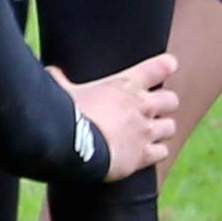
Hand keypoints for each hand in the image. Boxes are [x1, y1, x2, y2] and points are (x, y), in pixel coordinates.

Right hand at [52, 50, 184, 181]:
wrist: (73, 146)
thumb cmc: (67, 114)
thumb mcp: (62, 92)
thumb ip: (60, 81)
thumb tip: (50, 71)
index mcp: (125, 85)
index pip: (158, 68)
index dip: (165, 65)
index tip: (169, 64)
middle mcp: (142, 106)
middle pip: (172, 99)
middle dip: (165, 104)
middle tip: (153, 108)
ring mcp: (145, 132)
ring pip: (170, 126)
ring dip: (162, 129)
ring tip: (151, 132)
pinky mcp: (144, 156)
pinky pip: (162, 152)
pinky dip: (156, 152)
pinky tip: (145, 153)